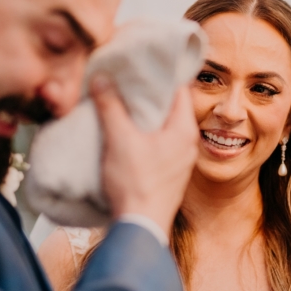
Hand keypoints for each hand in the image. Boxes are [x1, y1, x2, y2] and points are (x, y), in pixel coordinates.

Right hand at [90, 75, 197, 236]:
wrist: (140, 229)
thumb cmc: (135, 184)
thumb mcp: (119, 139)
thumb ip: (111, 106)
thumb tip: (103, 78)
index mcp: (184, 129)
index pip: (180, 88)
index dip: (162, 72)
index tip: (144, 62)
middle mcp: (187, 143)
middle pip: (171, 107)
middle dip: (149, 93)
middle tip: (127, 79)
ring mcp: (179, 160)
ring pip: (164, 127)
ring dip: (145, 115)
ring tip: (122, 102)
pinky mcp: (168, 174)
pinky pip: (159, 144)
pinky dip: (144, 134)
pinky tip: (124, 133)